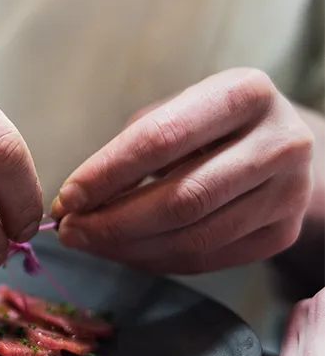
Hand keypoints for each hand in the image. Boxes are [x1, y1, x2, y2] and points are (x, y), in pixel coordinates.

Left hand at [51, 68, 313, 273]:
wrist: (281, 146)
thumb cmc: (210, 126)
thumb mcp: (177, 112)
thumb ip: (128, 150)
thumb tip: (73, 203)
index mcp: (245, 94)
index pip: (162, 139)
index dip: (107, 173)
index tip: (67, 197)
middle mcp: (280, 143)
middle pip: (182, 198)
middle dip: (113, 222)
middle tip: (70, 231)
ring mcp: (288, 193)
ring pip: (194, 237)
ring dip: (129, 247)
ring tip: (89, 242)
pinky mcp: (283, 233)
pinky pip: (207, 259)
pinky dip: (155, 261)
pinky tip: (123, 252)